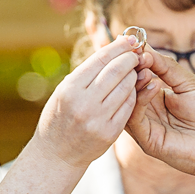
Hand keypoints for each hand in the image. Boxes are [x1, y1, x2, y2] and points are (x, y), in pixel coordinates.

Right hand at [34, 36, 141, 170]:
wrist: (57, 154)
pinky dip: (134, 95)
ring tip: (135, 70)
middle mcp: (84, 103)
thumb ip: (86, 73)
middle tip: (137, 53)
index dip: (119, 46)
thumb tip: (111, 49)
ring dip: (135, 76)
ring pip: (127, 88)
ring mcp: (98, 119)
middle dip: (130, 58)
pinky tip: (134, 89)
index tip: (131, 39)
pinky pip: (129, 107)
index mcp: (70, 88)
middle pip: (116, 71)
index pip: (100, 59)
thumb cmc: (60, 117)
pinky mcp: (110, 133)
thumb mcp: (64, 91)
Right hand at [130, 49, 194, 192]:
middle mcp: (146, 114)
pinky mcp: (150, 142)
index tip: (132, 43)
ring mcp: (146, 129)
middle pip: (124, 91)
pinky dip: (140, 100)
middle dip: (127, 69)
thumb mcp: (188, 83)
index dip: (131, 61)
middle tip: (131, 51)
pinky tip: (153, 84)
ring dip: (132, 82)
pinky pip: (135, 119)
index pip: (133, 79)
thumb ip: (166, 67)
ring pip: (126, 104)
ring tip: (142, 65)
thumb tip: (144, 48)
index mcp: (153, 100)